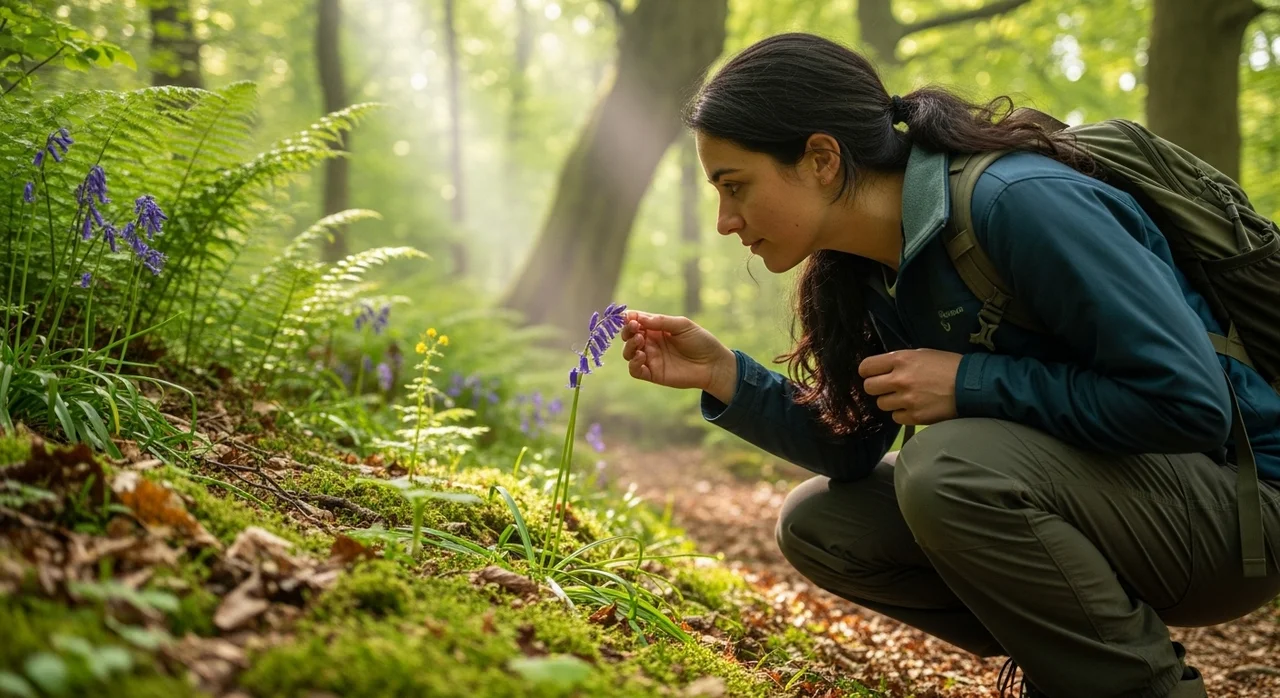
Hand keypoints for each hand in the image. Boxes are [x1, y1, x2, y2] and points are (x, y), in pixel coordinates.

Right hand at [620, 311, 735, 398]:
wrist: (713, 364)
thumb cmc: (700, 341)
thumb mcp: (682, 325)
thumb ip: (661, 321)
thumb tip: (639, 318)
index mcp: (656, 328)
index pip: (636, 321)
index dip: (629, 318)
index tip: (629, 317)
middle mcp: (650, 342)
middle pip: (628, 336)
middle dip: (627, 331)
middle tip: (635, 328)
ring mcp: (651, 358)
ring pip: (628, 353)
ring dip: (629, 346)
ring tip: (640, 340)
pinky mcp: (652, 373)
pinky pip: (634, 370)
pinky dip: (633, 363)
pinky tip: (642, 356)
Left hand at [858, 349, 962, 425]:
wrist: (971, 386)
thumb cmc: (949, 365)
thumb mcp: (922, 354)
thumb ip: (901, 361)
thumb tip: (885, 368)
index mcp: (900, 359)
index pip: (866, 367)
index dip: (867, 372)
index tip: (872, 374)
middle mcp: (899, 379)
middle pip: (869, 387)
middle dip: (876, 388)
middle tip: (887, 388)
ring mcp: (906, 400)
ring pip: (881, 404)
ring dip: (890, 402)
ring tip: (905, 398)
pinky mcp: (915, 417)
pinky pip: (896, 417)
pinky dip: (902, 414)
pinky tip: (913, 408)